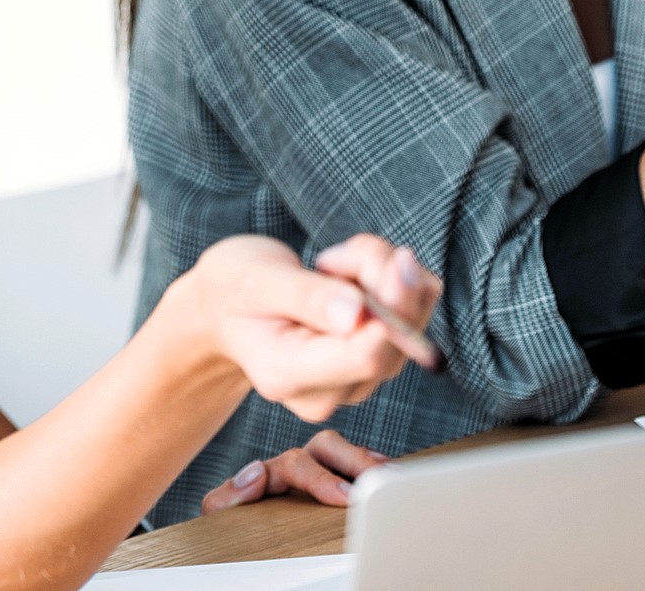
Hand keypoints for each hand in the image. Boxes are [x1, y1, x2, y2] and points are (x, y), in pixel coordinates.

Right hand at [186, 234, 441, 423]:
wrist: (229, 306)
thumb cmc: (235, 291)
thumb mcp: (256, 282)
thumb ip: (305, 298)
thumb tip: (359, 316)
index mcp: (288, 375)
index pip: (364, 358)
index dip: (393, 310)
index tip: (398, 260)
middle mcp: (331, 389)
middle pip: (396, 338)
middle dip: (381, 276)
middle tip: (333, 254)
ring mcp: (360, 377)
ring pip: (412, 317)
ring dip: (382, 271)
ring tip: (331, 262)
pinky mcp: (381, 355)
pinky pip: (415, 309)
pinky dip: (391, 277)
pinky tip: (352, 271)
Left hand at [199, 429, 388, 513]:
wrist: (240, 536)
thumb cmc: (235, 524)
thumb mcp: (221, 514)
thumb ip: (227, 496)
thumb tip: (256, 472)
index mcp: (272, 470)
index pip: (298, 463)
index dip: (322, 479)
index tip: (343, 498)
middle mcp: (299, 464)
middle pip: (329, 446)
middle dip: (355, 461)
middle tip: (377, 482)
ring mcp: (320, 470)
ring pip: (347, 453)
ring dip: (370, 462)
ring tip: (392, 475)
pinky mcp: (337, 481)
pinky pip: (359, 466)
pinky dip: (376, 466)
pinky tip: (393, 474)